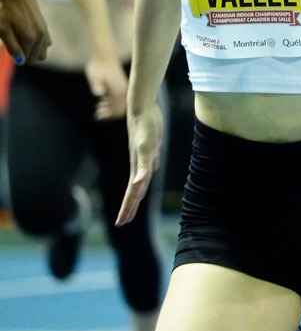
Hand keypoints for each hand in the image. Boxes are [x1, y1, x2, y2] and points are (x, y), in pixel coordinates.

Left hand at [0, 0, 50, 63]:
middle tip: (15, 42)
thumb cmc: (7, 12)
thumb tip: (20, 61)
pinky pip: (46, 45)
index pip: (25, 60)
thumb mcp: (2, 29)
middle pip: (35, 59)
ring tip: (22, 40)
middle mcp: (40, 37)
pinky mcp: (46, 29)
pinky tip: (30, 36)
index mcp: (30, 39)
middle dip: (25, 55)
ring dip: (33, 51)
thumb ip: (12, 47)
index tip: (11, 46)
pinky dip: (39, 44)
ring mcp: (45, 33)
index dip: (16, 57)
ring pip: (42, 54)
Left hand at [84, 56, 127, 119]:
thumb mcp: (95, 77)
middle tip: (97, 114)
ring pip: (120, 105)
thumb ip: (97, 86)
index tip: (99, 115)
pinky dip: (111, 104)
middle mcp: (124, 90)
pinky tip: (102, 102)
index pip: (119, 110)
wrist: (103, 56)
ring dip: (110, 109)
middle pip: (121, 110)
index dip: (110, 115)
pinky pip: (119, 100)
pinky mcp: (121, 86)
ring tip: (98, 108)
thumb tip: (100, 94)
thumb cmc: (98, 67)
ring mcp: (123, 88)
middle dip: (110, 114)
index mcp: (120, 90)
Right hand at [115, 104, 163, 225]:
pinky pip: (149, 162)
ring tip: (137, 200)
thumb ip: (144, 165)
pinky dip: (148, 169)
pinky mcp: (150, 146)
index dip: (127, 209)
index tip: (120, 223)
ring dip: (138, 191)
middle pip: (135, 190)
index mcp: (137, 168)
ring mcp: (144, 155)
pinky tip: (149, 170)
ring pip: (141, 178)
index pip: (132, 194)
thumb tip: (139, 183)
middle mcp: (139, 164)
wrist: (143, 107)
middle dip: (129, 206)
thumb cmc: (144, 127)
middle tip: (124, 221)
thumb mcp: (146, 148)